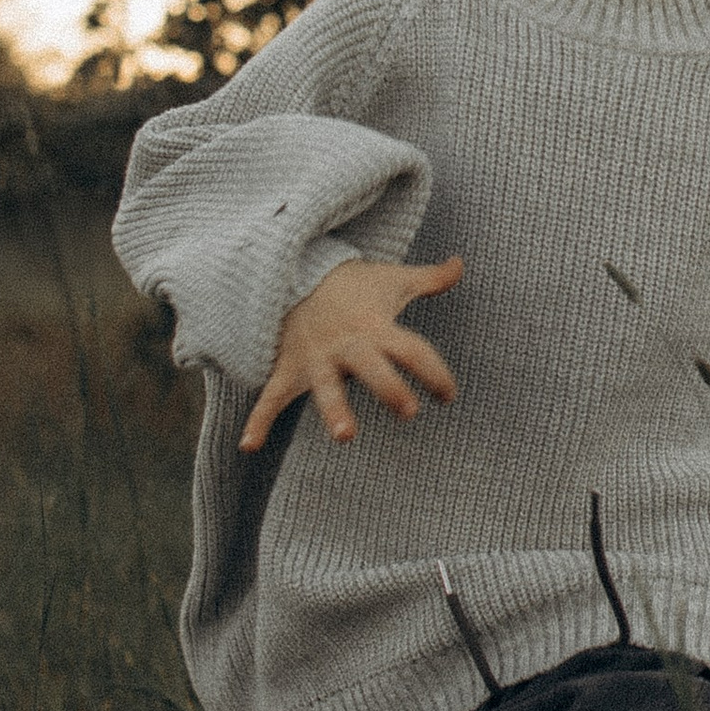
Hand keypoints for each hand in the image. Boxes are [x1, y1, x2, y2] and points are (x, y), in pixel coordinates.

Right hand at [238, 256, 465, 451]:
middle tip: (408, 411)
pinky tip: (248, 447)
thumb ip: (431, 279)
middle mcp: (348, 346)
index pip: (412, 350)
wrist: (294, 272)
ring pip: (325, 388)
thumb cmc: (352, 285)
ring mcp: (316, 360)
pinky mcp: (289, 368)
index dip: (435, 372)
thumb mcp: (392, 279)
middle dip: (389, 388)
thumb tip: (461, 263)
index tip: (449, 395)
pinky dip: (257, 421)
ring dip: (335, 411)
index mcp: (376, 328)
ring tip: (345, 436)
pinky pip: (271, 397)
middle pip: (372, 369)